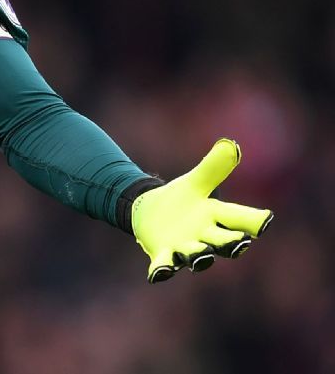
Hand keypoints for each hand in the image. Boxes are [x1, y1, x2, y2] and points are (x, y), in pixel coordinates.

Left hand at [132, 138, 272, 282]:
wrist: (151, 211)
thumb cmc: (182, 198)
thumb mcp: (196, 182)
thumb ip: (213, 167)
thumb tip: (231, 144)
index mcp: (217, 215)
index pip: (241, 219)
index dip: (254, 221)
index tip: (265, 221)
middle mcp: (206, 236)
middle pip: (224, 242)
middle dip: (231, 244)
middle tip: (239, 245)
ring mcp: (185, 247)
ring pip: (197, 256)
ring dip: (199, 256)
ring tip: (201, 257)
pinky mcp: (163, 254)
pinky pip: (164, 266)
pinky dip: (163, 270)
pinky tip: (158, 273)